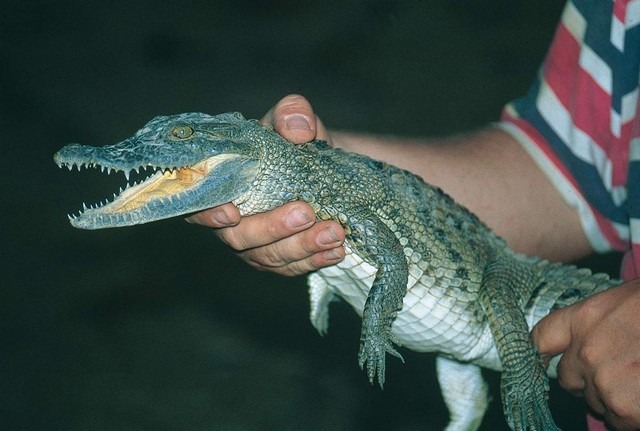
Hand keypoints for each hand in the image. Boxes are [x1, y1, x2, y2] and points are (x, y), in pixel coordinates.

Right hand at [186, 94, 344, 275]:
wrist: (323, 169)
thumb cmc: (295, 145)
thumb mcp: (293, 121)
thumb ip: (291, 114)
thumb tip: (298, 130)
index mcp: (223, 185)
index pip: (198, 206)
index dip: (208, 214)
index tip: (232, 212)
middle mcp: (233, 221)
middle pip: (239, 238)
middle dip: (273, 228)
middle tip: (306, 212)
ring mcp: (257, 245)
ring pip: (270, 257)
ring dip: (303, 246)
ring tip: (334, 232)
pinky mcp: (282, 260)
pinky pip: (294, 267)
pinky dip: (316, 259)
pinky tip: (336, 249)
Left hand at [531, 280, 639, 429]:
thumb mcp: (625, 304)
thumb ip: (600, 325)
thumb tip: (590, 346)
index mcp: (584, 318)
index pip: (541, 339)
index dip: (544, 353)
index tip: (550, 359)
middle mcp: (585, 350)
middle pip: (566, 378)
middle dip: (586, 380)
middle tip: (618, 373)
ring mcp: (603, 381)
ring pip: (595, 403)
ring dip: (614, 399)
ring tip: (639, 381)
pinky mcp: (625, 408)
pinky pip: (619, 422)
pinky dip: (633, 416)